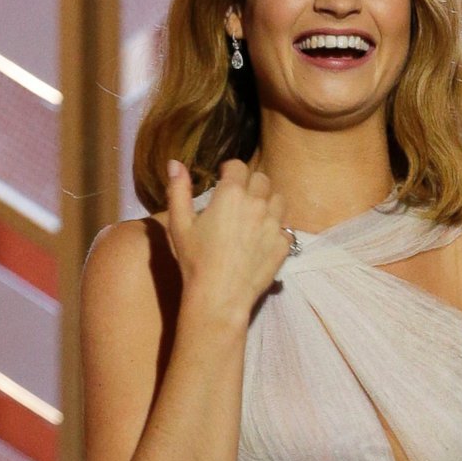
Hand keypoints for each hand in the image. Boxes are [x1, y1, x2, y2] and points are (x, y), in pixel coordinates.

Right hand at [163, 157, 291, 324]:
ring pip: (278, 200)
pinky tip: (263, 238)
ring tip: (254, 214)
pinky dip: (276, 229)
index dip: (229, 170)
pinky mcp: (283, 246)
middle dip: (250, 183)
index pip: (238, 165)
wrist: (219, 296)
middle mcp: (257, 204)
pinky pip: (285, 228)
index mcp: (231, 194)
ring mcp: (273, 225)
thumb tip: (176, 163)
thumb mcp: (179, 223)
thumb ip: (178, 190)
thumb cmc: (195, 260)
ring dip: (267, 202)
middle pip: (261, 179)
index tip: (223, 179)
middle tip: (239, 198)